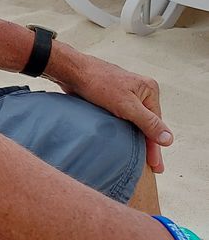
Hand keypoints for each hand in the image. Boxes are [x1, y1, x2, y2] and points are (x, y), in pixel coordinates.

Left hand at [47, 46, 172, 171]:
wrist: (71, 71)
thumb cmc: (98, 83)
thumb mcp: (126, 106)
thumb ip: (148, 122)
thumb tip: (168, 139)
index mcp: (149, 89)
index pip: (156, 124)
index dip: (155, 146)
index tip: (155, 165)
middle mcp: (140, 90)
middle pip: (147, 123)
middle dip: (148, 144)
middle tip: (152, 168)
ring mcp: (125, 93)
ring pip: (134, 121)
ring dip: (136, 138)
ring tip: (139, 159)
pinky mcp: (112, 97)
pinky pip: (123, 117)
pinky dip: (124, 130)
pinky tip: (124, 142)